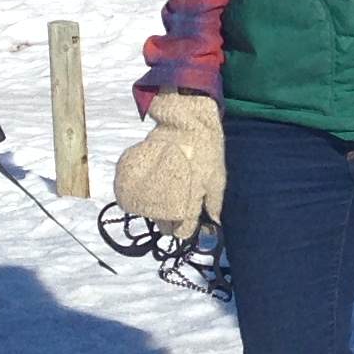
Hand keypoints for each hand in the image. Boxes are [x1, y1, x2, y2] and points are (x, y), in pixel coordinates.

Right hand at [113, 92, 224, 241]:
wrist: (186, 122)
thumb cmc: (206, 149)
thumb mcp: (217, 176)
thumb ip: (214, 202)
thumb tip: (214, 223)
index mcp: (191, 199)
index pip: (183, 230)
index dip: (184, 231)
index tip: (185, 227)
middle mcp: (170, 196)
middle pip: (164, 224)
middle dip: (169, 224)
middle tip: (173, 215)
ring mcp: (153, 184)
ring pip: (150, 211)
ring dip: (155, 211)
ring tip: (162, 202)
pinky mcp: (142, 172)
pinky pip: (135, 194)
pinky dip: (140, 196)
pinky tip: (148, 191)